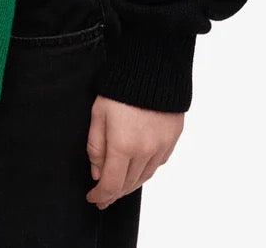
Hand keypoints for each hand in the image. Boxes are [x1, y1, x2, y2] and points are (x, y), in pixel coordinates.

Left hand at [86, 95, 184, 209]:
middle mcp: (145, 151)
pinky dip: (146, 170)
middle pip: (128, 184)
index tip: (93, 198)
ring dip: (130, 184)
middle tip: (103, 197)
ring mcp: (161, 146)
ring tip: (119, 185)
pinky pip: (158, 164)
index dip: (100, 195)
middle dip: (114, 193)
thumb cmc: (121, 86)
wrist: (153, 67)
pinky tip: (138, 168)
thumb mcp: (98, 113)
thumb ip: (96, 146)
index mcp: (123, 146)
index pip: (111, 184)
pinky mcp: (172, 139)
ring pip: (144, 177)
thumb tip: (97, 173)